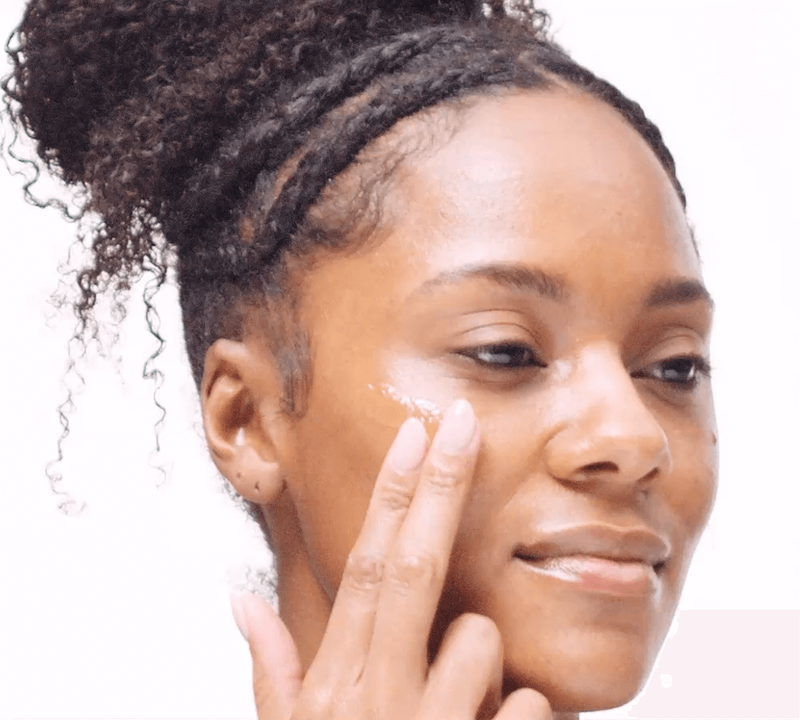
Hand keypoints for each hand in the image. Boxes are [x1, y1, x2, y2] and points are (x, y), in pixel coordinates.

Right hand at [230, 400, 552, 718]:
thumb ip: (270, 673)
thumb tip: (240, 601)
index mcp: (335, 683)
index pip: (362, 567)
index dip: (388, 496)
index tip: (412, 436)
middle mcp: (377, 698)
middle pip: (413, 568)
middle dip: (439, 487)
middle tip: (462, 423)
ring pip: (481, 639)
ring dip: (479, 656)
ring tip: (455, 702)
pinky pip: (529, 708)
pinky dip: (519, 712)